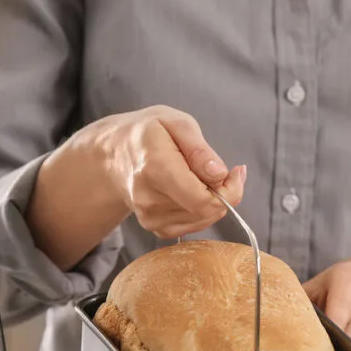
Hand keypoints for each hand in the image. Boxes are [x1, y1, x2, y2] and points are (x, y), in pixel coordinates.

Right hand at [90, 105, 245, 237]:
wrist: (115, 153)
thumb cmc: (149, 133)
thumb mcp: (177, 123)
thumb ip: (200, 150)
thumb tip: (219, 174)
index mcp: (157, 169)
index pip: (205, 201)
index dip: (230, 192)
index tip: (235, 172)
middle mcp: (150, 199)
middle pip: (207, 211)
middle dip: (222, 192)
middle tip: (214, 169)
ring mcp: (150, 217)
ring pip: (202, 220)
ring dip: (210, 200)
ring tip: (195, 175)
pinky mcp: (154, 227)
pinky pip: (192, 225)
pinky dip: (199, 210)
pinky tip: (188, 189)